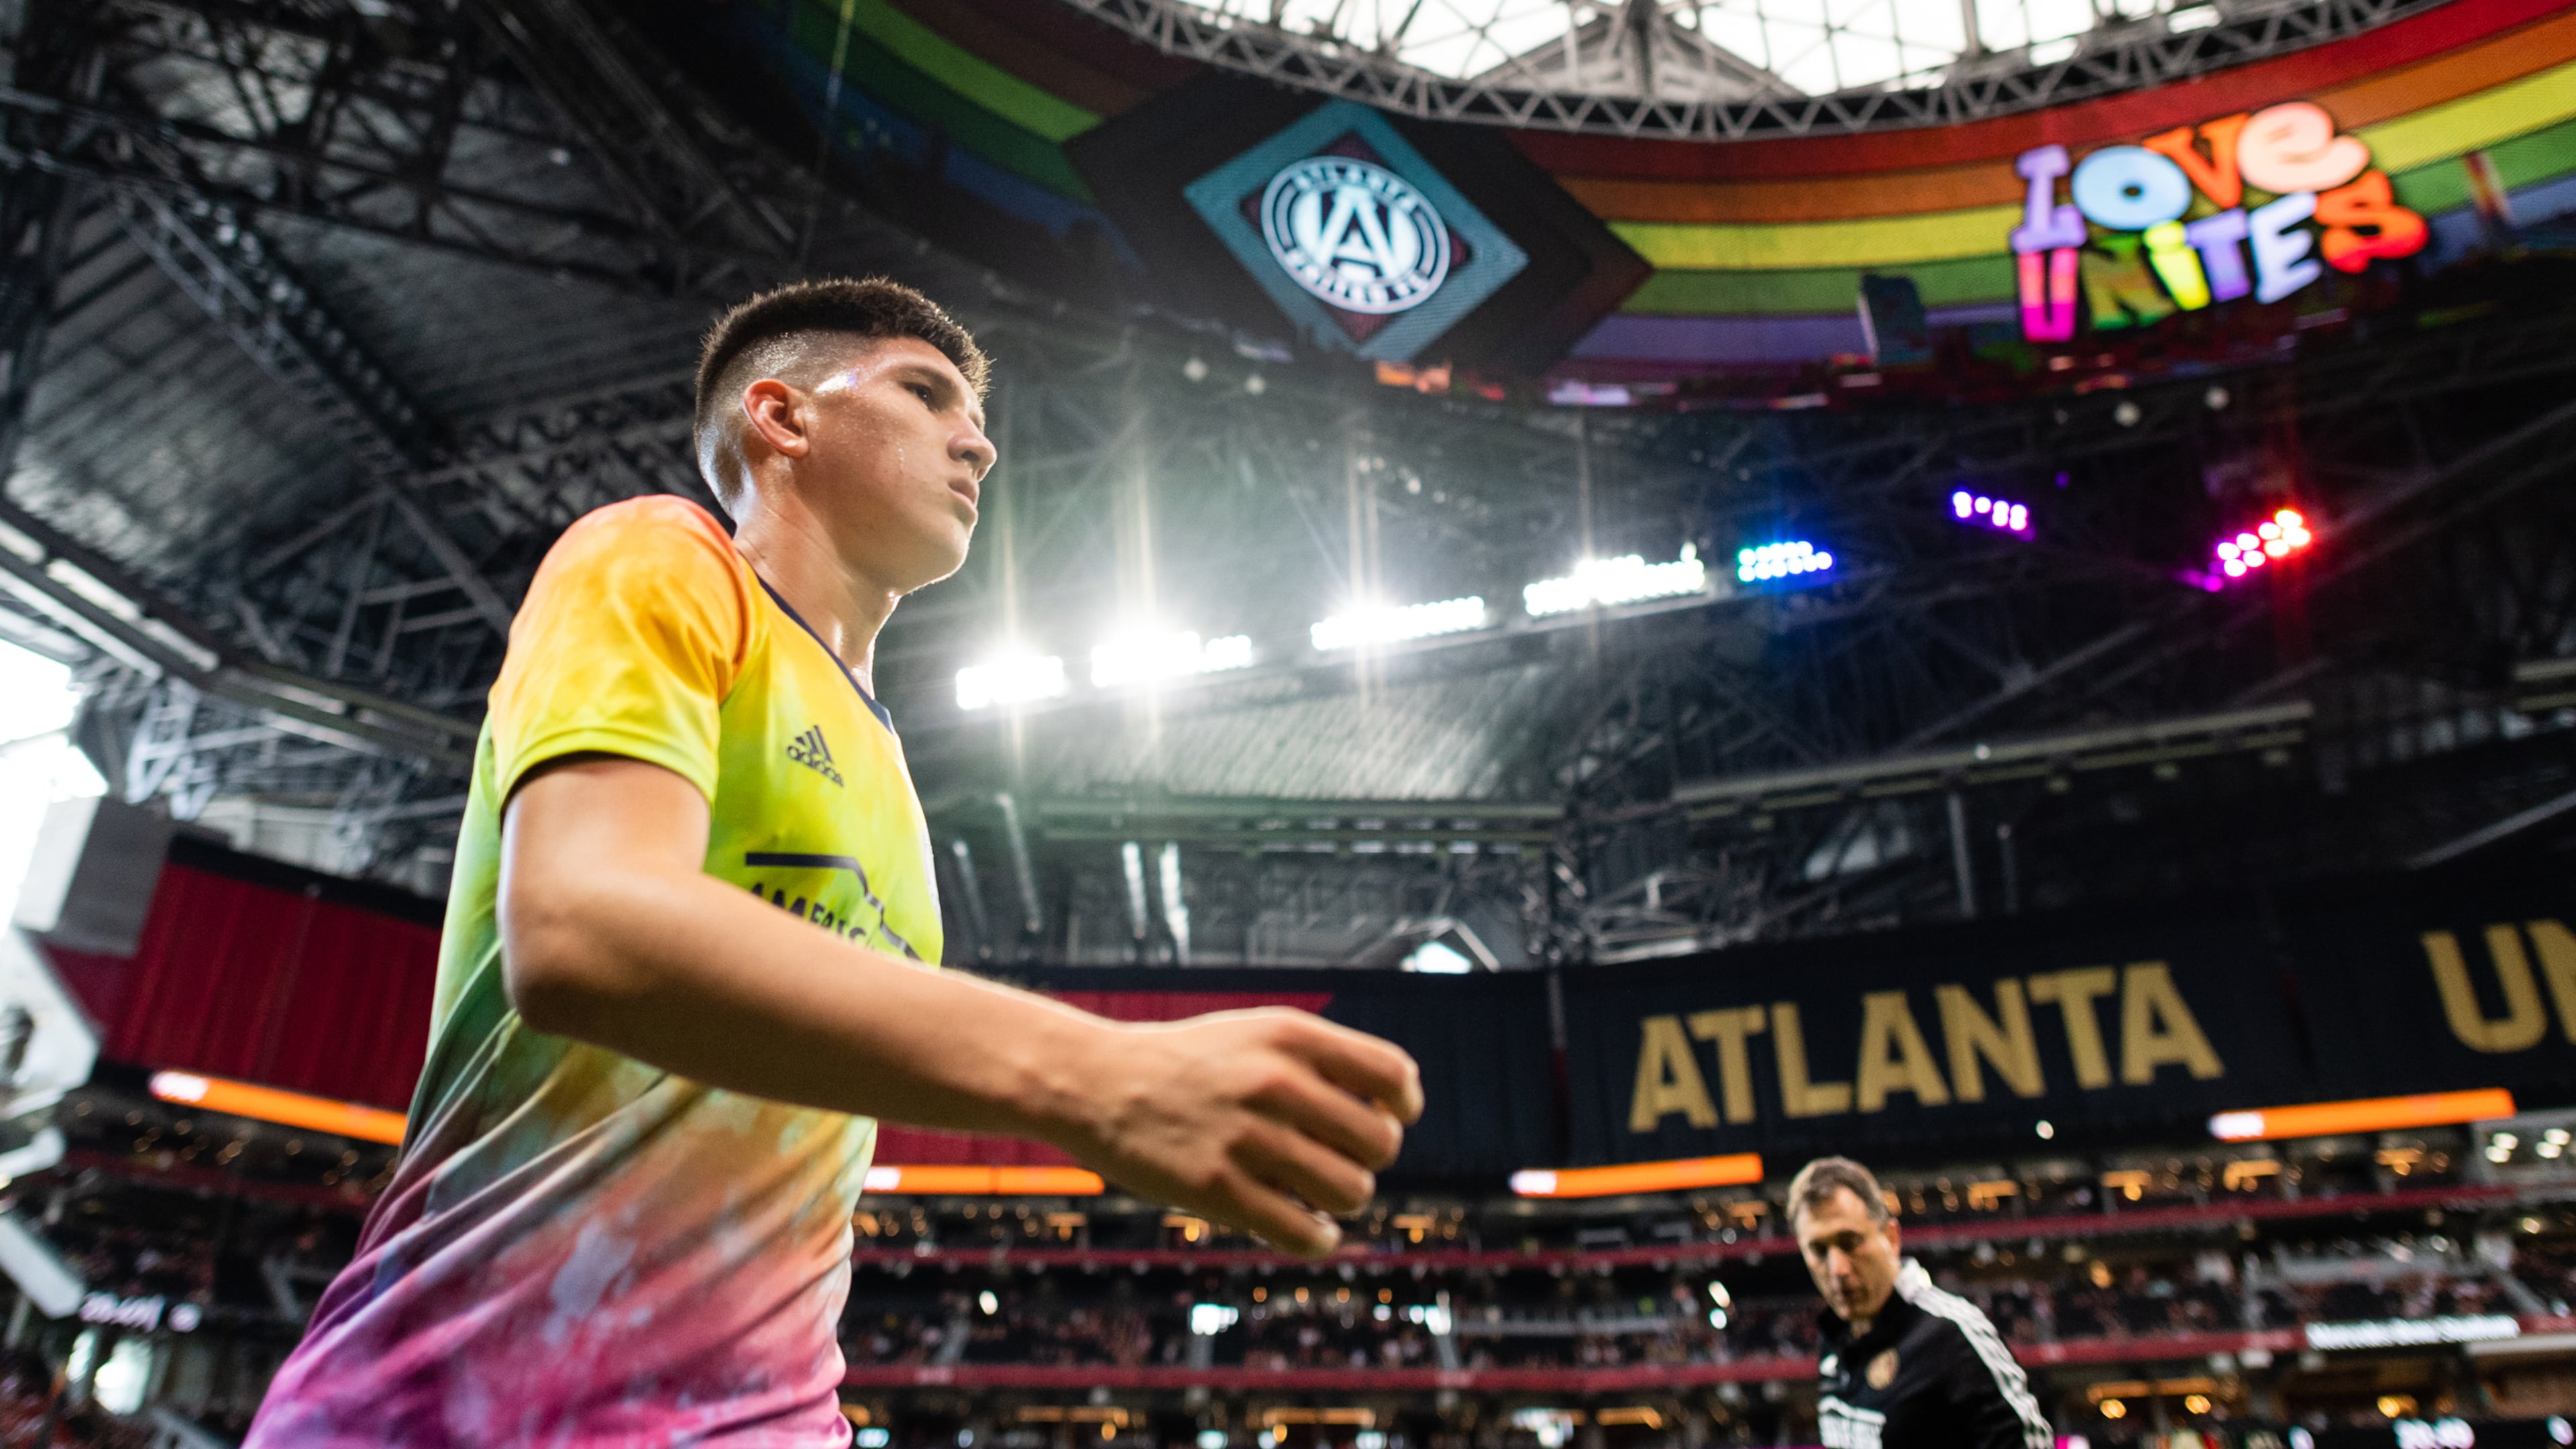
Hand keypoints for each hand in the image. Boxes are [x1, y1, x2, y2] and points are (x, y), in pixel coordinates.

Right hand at [1049, 1009, 1421, 1257]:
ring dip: (1341, 1200)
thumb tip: (1394, 1118)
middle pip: (1381, 1143)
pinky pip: (1305, 1233)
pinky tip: (1310, 1229)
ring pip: (1351, 1191)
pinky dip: (1319, 1238)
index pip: (1394, 1075)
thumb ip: (1324, 1063)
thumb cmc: (1190, 1063)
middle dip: (1366, 1159)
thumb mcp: (1257, 1034)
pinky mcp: (1217, 1190)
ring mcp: (1246, 1138)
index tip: (1385, 1120)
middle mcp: (1275, 1082)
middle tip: (1333, 1160)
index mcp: (1290, 1035)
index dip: (1401, 1107)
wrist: (1095, 1082)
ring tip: (1316, 1194)